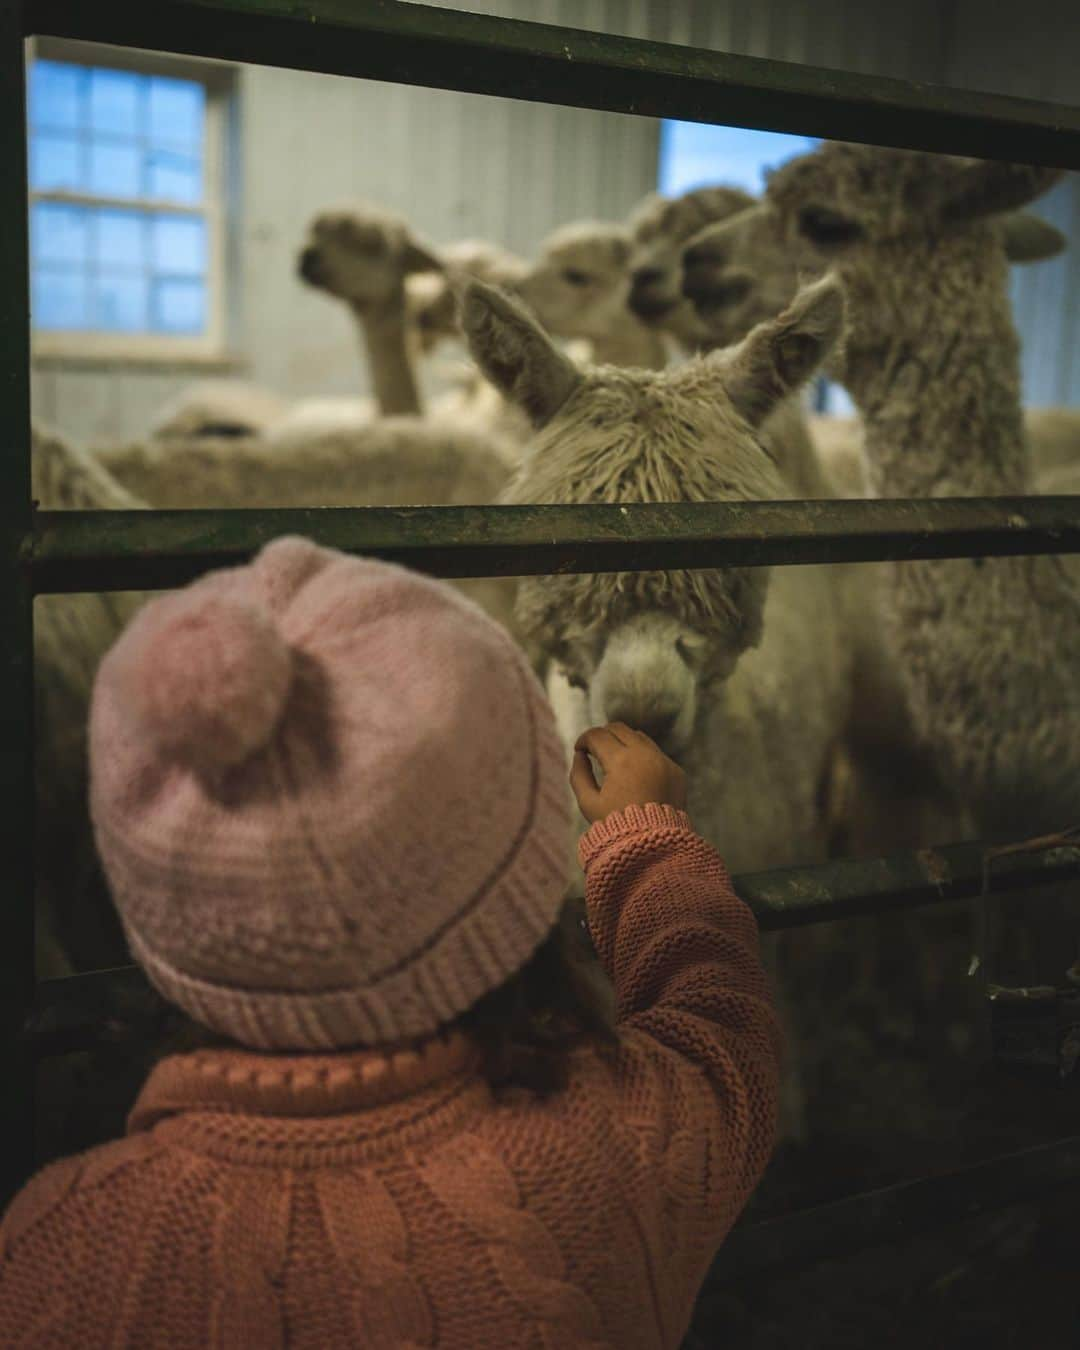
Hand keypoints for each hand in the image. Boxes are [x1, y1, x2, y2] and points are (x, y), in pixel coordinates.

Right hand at [570, 722, 687, 823]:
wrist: (654, 846)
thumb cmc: (617, 827)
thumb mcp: (588, 803)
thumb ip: (579, 774)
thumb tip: (579, 755)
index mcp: (620, 761)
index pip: (598, 735)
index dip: (584, 739)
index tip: (579, 750)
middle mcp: (645, 755)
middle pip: (619, 728)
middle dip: (603, 735)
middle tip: (594, 750)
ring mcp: (664, 761)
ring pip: (639, 737)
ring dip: (623, 742)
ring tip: (613, 760)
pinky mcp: (676, 771)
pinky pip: (656, 753)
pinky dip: (641, 756)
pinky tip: (634, 774)